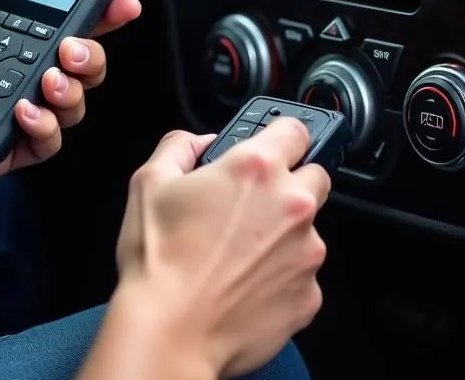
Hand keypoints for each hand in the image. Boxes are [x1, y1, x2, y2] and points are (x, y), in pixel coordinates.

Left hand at [0, 0, 140, 202]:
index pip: (59, 20)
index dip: (95, 11)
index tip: (119, 0)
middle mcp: (12, 74)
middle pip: (80, 61)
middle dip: (93, 51)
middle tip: (73, 46)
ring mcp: (12, 112)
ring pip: (74, 101)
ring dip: (74, 87)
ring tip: (47, 79)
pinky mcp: (6, 149)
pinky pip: (49, 141)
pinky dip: (48, 125)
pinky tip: (25, 111)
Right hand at [107, 123, 328, 377]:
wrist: (169, 333)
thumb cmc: (158, 260)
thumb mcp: (149, 181)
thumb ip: (180, 145)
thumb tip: (200, 143)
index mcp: (256, 169)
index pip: (296, 130)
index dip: (281, 137)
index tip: (271, 148)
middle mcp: (291, 205)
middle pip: (315, 176)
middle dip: (290, 183)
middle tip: (253, 203)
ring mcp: (305, 253)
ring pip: (309, 228)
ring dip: (284, 232)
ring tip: (240, 252)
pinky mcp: (308, 295)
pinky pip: (303, 274)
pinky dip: (282, 275)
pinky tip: (246, 282)